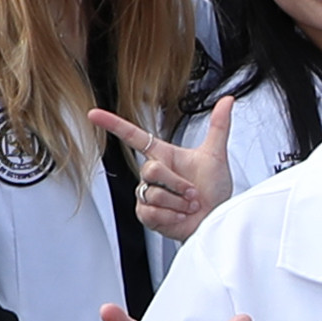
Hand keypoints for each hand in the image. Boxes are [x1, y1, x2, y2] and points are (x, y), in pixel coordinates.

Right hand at [91, 96, 236, 243]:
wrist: (215, 219)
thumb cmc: (214, 190)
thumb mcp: (216, 156)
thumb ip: (219, 126)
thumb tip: (227, 100)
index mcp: (163, 155)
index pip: (133, 136)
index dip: (113, 124)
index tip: (94, 114)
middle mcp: (152, 174)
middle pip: (151, 170)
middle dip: (177, 183)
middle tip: (192, 193)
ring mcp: (147, 194)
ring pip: (153, 193)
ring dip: (178, 202)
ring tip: (188, 206)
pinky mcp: (146, 214)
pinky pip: (151, 212)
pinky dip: (171, 216)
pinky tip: (180, 217)